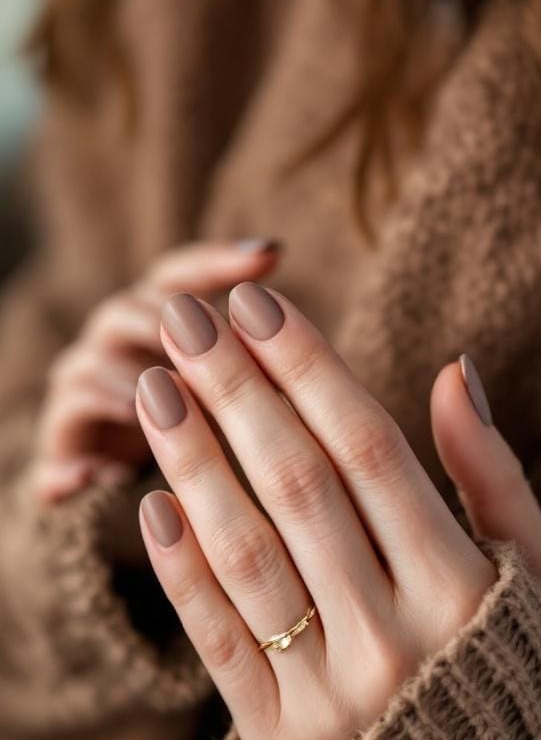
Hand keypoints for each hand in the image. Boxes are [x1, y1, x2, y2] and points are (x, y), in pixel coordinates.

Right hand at [31, 240, 279, 503]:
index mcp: (154, 326)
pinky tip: (107, 477)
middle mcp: (109, 351)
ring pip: (83, 373)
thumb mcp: (229, 389)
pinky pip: (53, 460)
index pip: (176, 276)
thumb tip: (287, 288)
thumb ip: (252, 351)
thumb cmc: (189, 427)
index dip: (217, 262)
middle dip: (161, 321)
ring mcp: (79, 402)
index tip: (268, 256)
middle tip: (199, 339)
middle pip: (124, 313)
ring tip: (155, 403)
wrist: (118, 484)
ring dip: (120, 384)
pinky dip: (73, 468)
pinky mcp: (59, 461)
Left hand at [136, 284, 540, 739]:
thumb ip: (493, 478)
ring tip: (155, 387)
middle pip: (298, 483)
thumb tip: (455, 372)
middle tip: (184, 319)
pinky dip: (183, 567)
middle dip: (235, 388)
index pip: (368, 448)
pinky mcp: (280, 738)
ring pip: (247, 552)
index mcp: (464, 589)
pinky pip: (218, 639)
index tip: (255, 303)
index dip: (307, 366)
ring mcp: (332, 693)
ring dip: (193, 460)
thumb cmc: (527, 681)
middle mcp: (396, 638)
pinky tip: (152, 498)